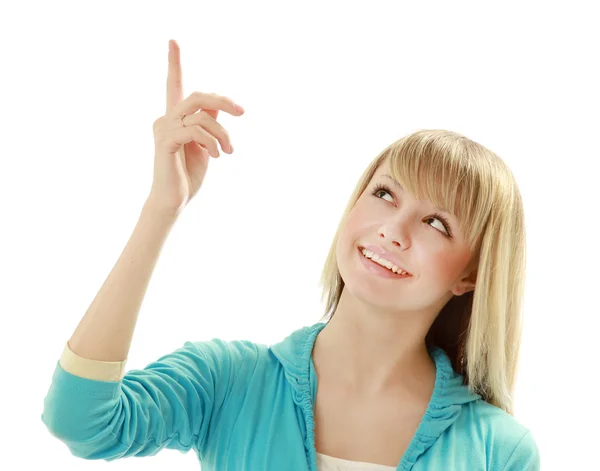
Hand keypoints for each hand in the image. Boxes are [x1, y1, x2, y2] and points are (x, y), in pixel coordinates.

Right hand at [148, 39, 244, 213]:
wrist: (175, 200)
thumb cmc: (190, 174)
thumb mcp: (206, 143)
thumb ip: (209, 122)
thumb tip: (220, 104)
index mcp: (176, 117)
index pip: (174, 85)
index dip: (174, 62)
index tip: (173, 40)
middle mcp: (166, 118)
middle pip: (198, 96)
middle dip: (223, 101)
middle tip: (242, 113)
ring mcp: (163, 129)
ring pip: (202, 116)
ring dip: (222, 133)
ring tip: (228, 151)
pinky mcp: (165, 141)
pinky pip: (195, 131)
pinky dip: (212, 142)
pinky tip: (216, 156)